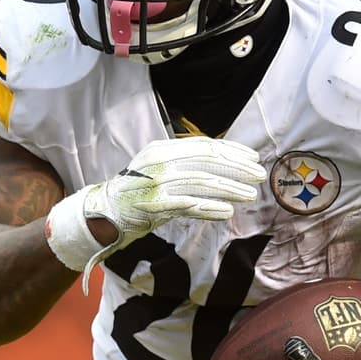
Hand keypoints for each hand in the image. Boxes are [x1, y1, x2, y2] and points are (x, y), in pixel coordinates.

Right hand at [45, 138, 264, 288]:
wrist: (101, 214)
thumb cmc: (135, 194)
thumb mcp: (157, 169)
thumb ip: (183, 164)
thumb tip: (221, 164)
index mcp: (161, 149)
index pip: (203, 145)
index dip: (231, 151)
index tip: (253, 157)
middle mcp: (158, 162)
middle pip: (206, 162)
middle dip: (237, 168)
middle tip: (259, 175)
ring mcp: (155, 184)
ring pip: (201, 183)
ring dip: (229, 189)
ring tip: (250, 195)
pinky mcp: (153, 206)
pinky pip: (187, 205)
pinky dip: (209, 209)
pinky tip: (226, 212)